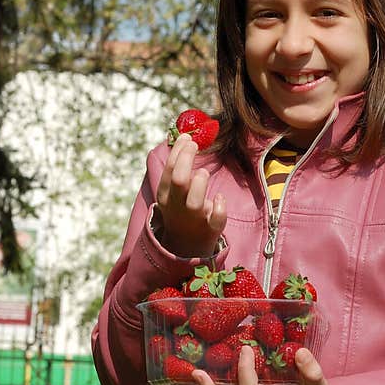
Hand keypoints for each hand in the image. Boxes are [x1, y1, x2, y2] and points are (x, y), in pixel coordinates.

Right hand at [155, 133, 226, 257]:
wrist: (184, 246)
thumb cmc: (181, 209)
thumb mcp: (172, 191)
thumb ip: (177, 167)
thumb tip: (186, 137)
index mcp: (166, 196)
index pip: (168, 170)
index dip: (178, 152)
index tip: (188, 137)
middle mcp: (177, 207)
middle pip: (179, 181)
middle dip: (186, 159)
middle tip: (195, 144)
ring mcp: (194, 219)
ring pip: (194, 202)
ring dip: (200, 182)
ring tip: (203, 172)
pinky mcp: (211, 229)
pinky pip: (217, 219)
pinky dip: (219, 206)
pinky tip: (219, 197)